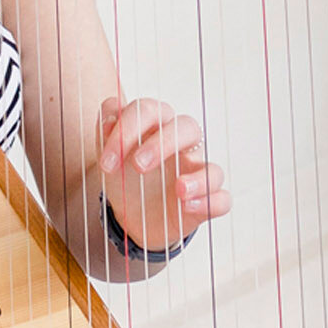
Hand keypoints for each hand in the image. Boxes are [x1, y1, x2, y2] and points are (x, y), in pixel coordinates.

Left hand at [96, 96, 228, 254]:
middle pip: (187, 127)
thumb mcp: (110, 155)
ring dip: (197, 178)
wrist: (131, 217)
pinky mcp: (206, 201)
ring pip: (213, 168)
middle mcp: (182, 146)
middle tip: (137, 166)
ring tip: (179, 189)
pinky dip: (208, 202)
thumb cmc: (126, 177)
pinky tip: (186, 206)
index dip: (126, 130)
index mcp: (158, 126)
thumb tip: (109, 119)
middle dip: (161, 144)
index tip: (106, 163)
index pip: (149, 110)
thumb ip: (106, 132)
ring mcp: (197, 174)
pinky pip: (221, 199)